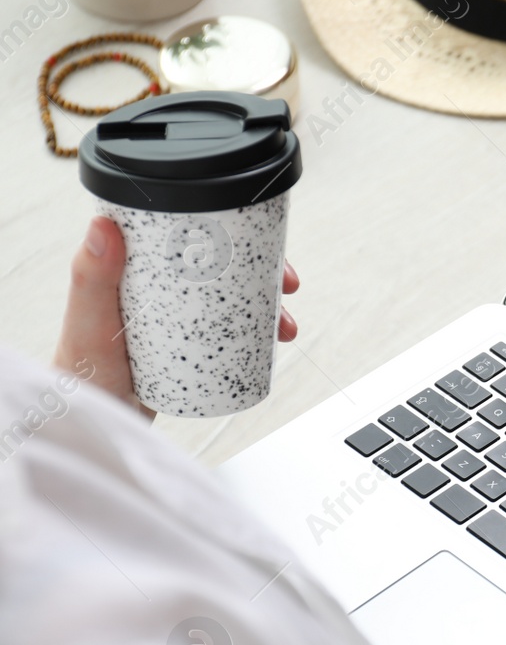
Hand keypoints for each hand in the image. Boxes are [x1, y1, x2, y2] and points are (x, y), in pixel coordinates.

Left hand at [54, 216, 299, 417]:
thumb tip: (103, 225)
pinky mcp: (186, 345)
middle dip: (263, 270)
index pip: (184, 232)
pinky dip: (256, 331)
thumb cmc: (79, 370)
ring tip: (286, 328)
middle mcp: (156, 286)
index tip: (258, 238)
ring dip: (267, 305)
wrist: (88, 418)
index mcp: (131, 266)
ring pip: (230, 298)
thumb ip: (91, 276)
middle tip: (287, 285)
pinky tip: (273, 342)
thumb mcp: (90, 321)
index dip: (228, 229)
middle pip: (219, 265)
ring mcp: (174, 316)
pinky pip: (228, 329)